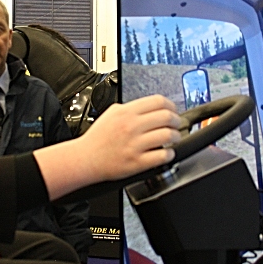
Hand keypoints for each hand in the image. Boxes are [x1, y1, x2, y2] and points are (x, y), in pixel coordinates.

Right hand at [34, 94, 181, 199]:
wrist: (86, 158)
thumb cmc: (97, 138)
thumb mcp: (111, 113)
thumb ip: (129, 108)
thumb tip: (149, 107)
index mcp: (126, 112)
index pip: (158, 101)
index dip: (171, 105)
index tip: (173, 110)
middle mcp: (132, 126)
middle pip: (166, 117)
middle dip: (177, 120)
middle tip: (177, 124)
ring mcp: (135, 144)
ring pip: (168, 135)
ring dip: (175, 136)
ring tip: (174, 138)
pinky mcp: (137, 162)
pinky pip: (162, 156)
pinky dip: (169, 154)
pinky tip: (167, 153)